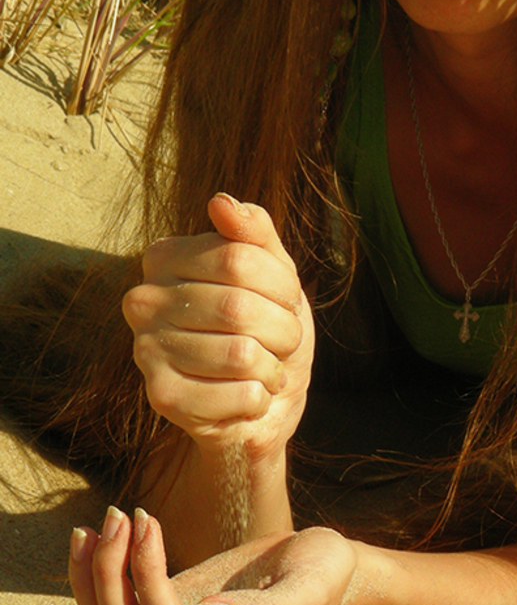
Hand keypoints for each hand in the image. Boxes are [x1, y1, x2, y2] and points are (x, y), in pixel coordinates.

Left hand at [69, 507, 358, 604]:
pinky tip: (104, 529)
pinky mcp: (179, 599)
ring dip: (96, 576)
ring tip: (95, 523)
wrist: (329, 568)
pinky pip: (127, 600)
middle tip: (118, 515)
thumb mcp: (306, 590)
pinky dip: (105, 570)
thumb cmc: (325, 576)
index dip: (145, 576)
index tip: (147, 521)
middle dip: (109, 575)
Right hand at [122, 194, 313, 458]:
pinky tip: (248, 396)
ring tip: (264, 369)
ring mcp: (145, 350)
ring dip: (273, 367)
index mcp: (165, 257)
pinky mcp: (162, 399)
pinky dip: (261, 398)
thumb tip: (220, 202)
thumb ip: (253, 232)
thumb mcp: (273, 272)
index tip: (285, 301)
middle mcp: (143, 300)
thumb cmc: (266, 327)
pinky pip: (241, 394)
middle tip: (281, 341)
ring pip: (241, 355)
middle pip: (239, 307)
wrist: (263, 402)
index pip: (238, 258)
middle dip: (282, 329)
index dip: (281, 285)